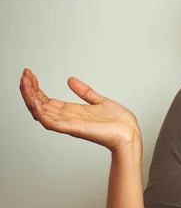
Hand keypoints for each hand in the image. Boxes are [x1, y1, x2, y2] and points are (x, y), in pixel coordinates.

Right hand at [19, 68, 141, 153]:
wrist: (130, 133)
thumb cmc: (118, 122)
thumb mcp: (99, 101)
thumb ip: (84, 92)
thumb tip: (70, 80)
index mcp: (72, 111)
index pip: (46, 100)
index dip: (36, 88)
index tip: (30, 75)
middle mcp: (67, 118)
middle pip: (40, 105)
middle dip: (29, 91)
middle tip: (23, 75)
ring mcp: (69, 124)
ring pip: (41, 113)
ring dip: (30, 98)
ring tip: (24, 83)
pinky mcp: (74, 129)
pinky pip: (52, 123)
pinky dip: (41, 113)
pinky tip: (34, 102)